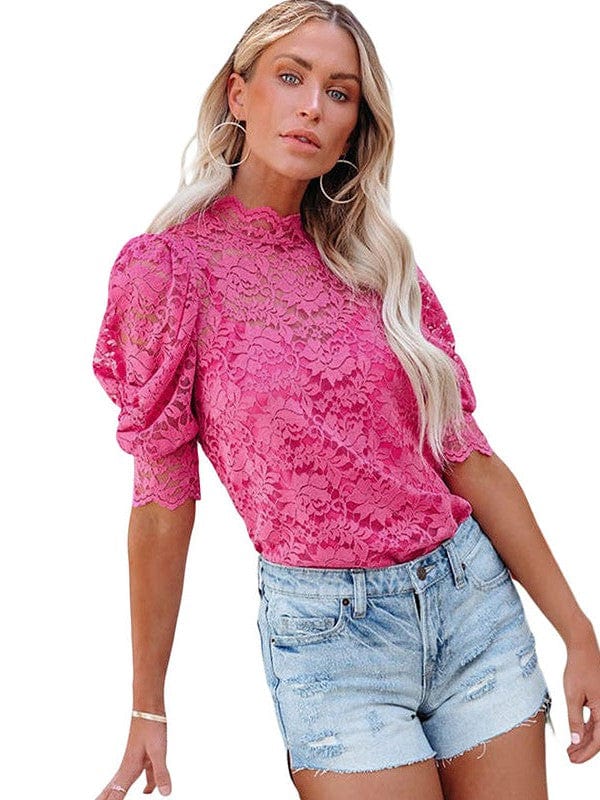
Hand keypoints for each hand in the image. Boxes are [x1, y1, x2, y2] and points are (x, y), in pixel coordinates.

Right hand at [95, 716, 171, 798]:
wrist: (149, 707)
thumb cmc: (152, 726)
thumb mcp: (159, 751)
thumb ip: (160, 773)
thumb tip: (165, 794)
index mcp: (128, 770)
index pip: (114, 797)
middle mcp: (127, 768)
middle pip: (110, 792)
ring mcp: (134, 762)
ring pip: (121, 785)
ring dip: (115, 797)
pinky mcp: (143, 757)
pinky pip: (140, 777)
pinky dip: (143, 786)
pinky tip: (147, 792)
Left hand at [564, 624, 599, 763]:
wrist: (583, 648)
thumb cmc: (578, 669)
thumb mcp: (572, 695)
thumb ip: (574, 719)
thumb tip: (575, 740)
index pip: (598, 740)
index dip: (586, 753)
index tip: (574, 760)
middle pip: (599, 737)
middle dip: (585, 750)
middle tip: (571, 757)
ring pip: (597, 730)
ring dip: (584, 740)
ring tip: (570, 749)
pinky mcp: (599, 701)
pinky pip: (595, 720)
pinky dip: (585, 729)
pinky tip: (575, 736)